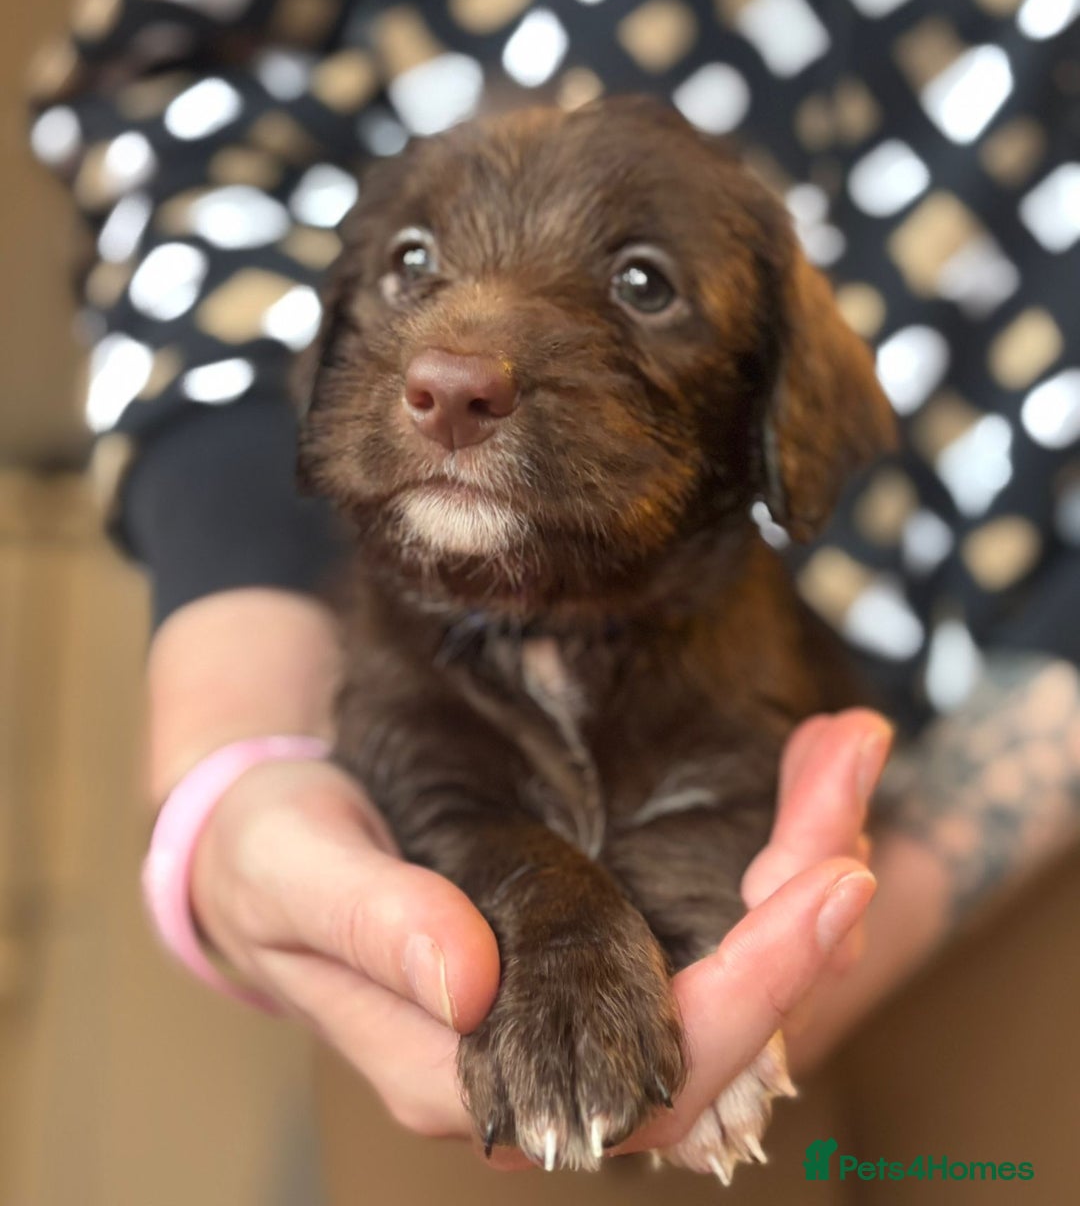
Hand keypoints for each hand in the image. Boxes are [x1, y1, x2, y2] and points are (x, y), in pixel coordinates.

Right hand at [155, 592, 887, 1157]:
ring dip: (807, 858)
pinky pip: (718, 915)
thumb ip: (372, 925)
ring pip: (739, 973)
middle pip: (731, 1030)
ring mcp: (588, 998)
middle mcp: (552, 1056)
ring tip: (846, 746)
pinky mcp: (606, 936)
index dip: (754, 988)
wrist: (273, 839)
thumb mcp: (296, 872)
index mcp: (475, 1066)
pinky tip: (806, 758)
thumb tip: (469, 979)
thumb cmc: (274, 860)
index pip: (655, 1075)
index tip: (820, 880)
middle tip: (851, 765)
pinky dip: (774, 836)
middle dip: (811, 914)